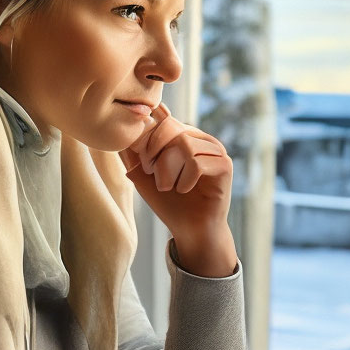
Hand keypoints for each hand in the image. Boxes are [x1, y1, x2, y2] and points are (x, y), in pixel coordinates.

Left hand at [119, 105, 235, 275]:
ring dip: (168, 169)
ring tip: (168, 185)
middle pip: (171, 127)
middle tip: (152, 173)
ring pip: (184, 145)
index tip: (144, 163)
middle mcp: (200, 138)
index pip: (162, 119)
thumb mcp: (143, 173)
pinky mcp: (224, 166)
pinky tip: (184, 189)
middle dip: (154, 151)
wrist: (190, 230)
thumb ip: (135, 150)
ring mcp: (215, 150)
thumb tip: (125, 127)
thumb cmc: (168, 202)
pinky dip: (184, 180)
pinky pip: (197, 163)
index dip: (146, 138)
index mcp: (183, 134)